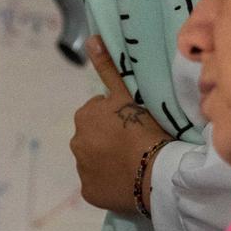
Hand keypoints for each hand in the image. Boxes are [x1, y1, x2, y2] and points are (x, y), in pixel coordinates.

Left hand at [71, 35, 170, 213]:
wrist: (155, 173)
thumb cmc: (145, 130)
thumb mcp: (127, 96)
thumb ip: (108, 69)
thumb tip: (91, 39)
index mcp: (84, 117)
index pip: (99, 113)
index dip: (118, 118)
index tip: (134, 124)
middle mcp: (76, 141)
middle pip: (94, 136)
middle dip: (108, 138)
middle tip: (134, 144)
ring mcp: (81, 169)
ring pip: (95, 160)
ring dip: (107, 159)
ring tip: (132, 163)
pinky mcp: (87, 192)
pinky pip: (97, 184)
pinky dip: (107, 182)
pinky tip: (125, 181)